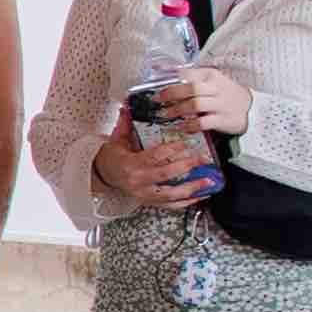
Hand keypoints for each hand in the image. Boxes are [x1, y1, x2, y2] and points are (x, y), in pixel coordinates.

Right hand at [88, 124, 213, 211]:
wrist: (103, 176)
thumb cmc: (112, 158)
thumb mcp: (117, 139)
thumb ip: (126, 123)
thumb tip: (129, 106)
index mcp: (130, 164)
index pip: (154, 156)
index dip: (171, 150)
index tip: (185, 143)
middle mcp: (138, 181)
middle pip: (166, 175)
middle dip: (187, 166)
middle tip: (202, 159)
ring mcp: (144, 194)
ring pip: (171, 194)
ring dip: (192, 188)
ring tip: (208, 181)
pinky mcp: (150, 201)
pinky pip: (171, 205)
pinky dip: (187, 202)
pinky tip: (200, 195)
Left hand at [158, 61, 254, 134]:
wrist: (251, 108)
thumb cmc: (226, 94)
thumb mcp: (212, 81)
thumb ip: (192, 77)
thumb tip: (165, 72)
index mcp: (211, 75)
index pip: (187, 72)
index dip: (169, 77)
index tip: (155, 83)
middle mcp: (215, 88)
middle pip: (190, 88)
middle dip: (170, 94)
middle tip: (157, 99)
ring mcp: (220, 104)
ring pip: (194, 105)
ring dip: (177, 110)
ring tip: (166, 114)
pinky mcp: (222, 119)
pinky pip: (202, 123)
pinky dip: (189, 125)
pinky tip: (181, 127)